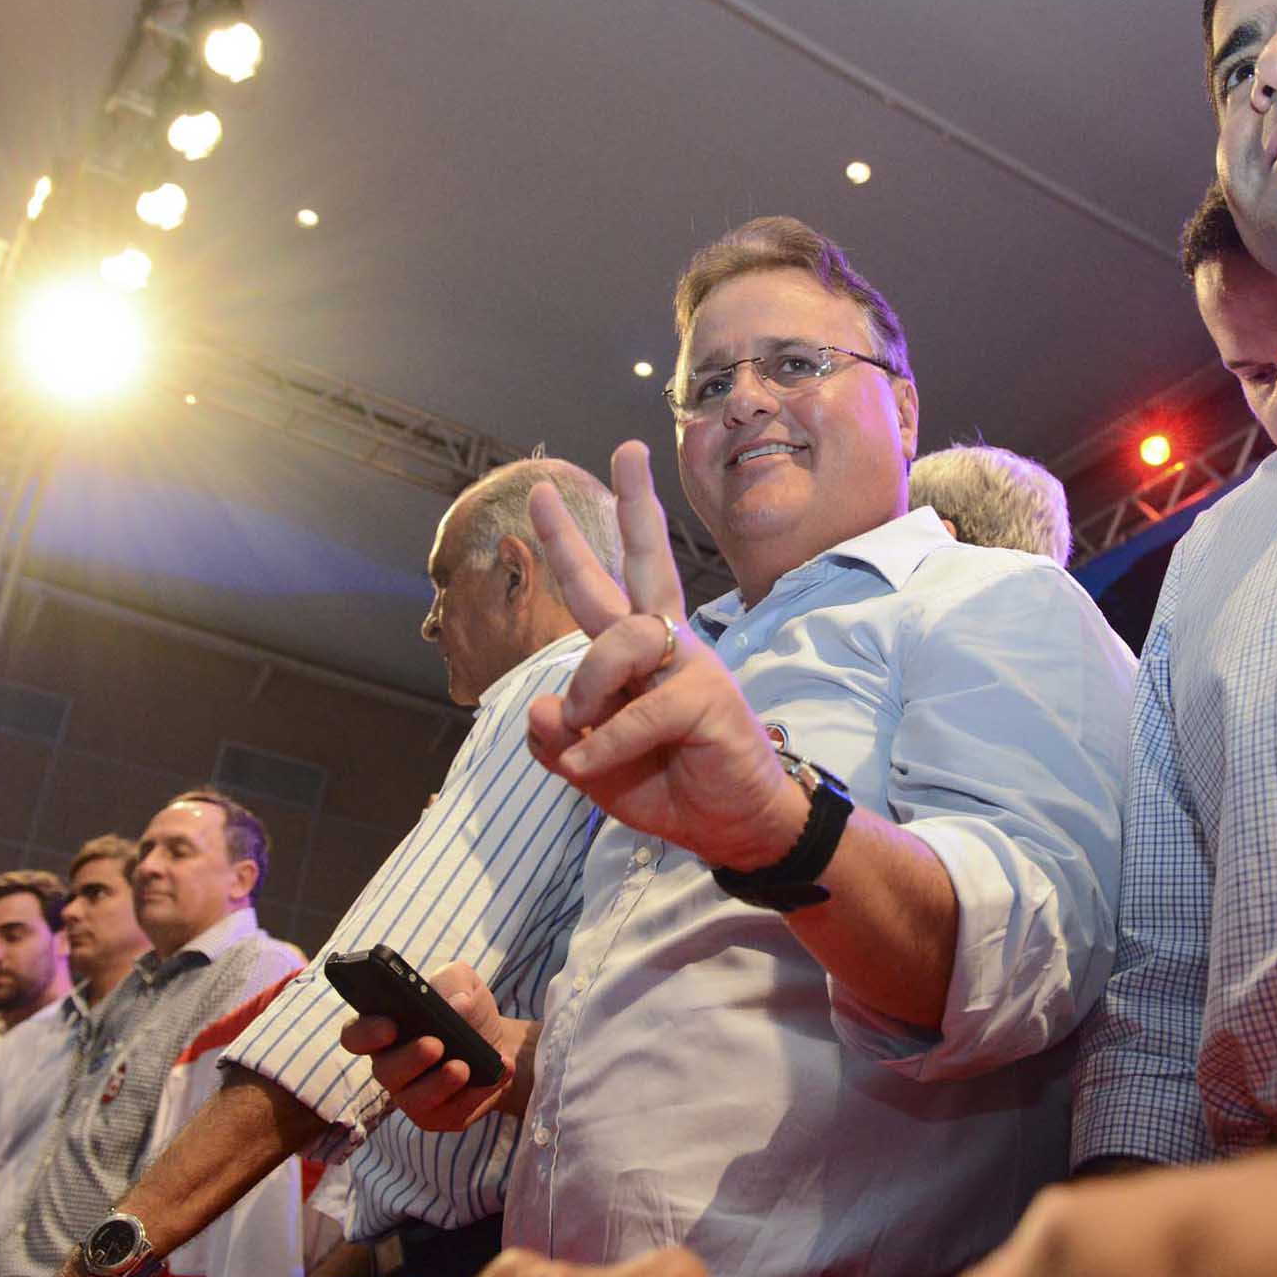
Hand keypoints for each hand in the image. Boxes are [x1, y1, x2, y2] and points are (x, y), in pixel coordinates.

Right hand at [338, 961, 529, 1130]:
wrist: (496, 1041)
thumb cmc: (465, 1009)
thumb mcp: (463, 983)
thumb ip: (453, 981)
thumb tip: (455, 1004)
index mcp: (384, 1029)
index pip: (355, 1036)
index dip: (367, 1033)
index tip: (390, 1026)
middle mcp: (391, 1066)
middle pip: (384, 1071)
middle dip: (409, 1059)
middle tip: (435, 1044)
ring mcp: (412, 1095)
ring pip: (413, 1100)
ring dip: (438, 1085)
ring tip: (463, 1067)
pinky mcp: (439, 1116)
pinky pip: (451, 1113)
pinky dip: (477, 1094)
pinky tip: (498, 1072)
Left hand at [525, 441, 805, 872]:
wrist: (732, 828)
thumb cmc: (667, 786)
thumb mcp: (590, 770)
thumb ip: (558, 742)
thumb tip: (543, 707)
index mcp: (635, 653)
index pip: (599, 586)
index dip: (569, 542)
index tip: (546, 494)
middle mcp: (665, 644)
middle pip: (644, 561)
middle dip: (633, 503)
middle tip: (626, 449)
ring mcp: (690, 665)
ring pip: (616, 642)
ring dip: (587, 691)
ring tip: (583, 737)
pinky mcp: (707, 698)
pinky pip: (638, 712)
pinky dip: (606, 744)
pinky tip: (592, 768)